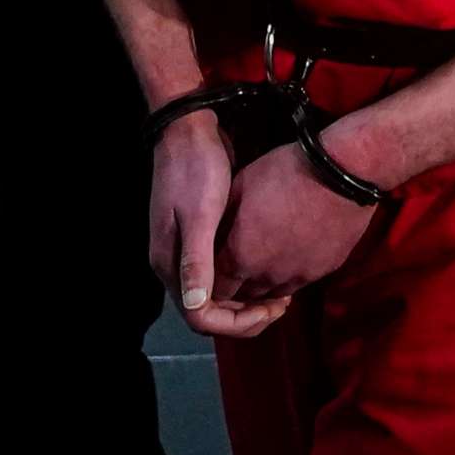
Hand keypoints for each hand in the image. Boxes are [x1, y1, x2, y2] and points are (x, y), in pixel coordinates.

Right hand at [150, 112, 288, 338]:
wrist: (188, 130)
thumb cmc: (194, 169)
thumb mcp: (199, 214)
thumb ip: (196, 260)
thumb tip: (196, 306)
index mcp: (170, 264)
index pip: (200, 317)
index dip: (236, 324)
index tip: (271, 310)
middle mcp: (176, 265)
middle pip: (210, 311)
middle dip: (246, 315)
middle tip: (283, 303)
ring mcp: (188, 250)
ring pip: (218, 293)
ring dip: (247, 299)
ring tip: (282, 291)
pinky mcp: (201, 236)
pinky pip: (223, 271)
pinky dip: (245, 277)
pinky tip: (269, 268)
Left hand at [214, 140, 379, 313]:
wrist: (341, 171)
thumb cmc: (285, 172)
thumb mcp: (241, 185)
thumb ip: (223, 218)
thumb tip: (214, 232)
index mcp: (241, 256)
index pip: (215, 291)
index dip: (212, 282)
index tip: (216, 267)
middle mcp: (268, 275)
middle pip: (244, 296)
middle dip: (238, 285)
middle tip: (240, 262)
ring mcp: (298, 275)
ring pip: (273, 293)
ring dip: (265, 282)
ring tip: (266, 257)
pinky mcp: (324, 270)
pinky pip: (300, 281)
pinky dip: (291, 273)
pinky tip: (293, 251)